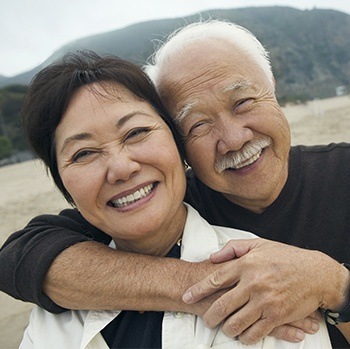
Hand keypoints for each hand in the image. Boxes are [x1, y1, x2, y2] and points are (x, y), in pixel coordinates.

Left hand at [182, 238, 344, 343]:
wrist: (316, 273)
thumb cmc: (285, 257)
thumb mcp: (258, 244)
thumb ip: (233, 248)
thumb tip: (212, 256)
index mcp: (246, 264)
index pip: (215, 280)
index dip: (198, 290)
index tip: (186, 297)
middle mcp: (253, 283)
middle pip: (222, 305)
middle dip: (210, 316)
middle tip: (207, 320)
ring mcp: (265, 301)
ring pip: (236, 323)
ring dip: (226, 329)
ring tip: (224, 328)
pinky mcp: (277, 316)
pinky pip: (255, 333)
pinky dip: (245, 337)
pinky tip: (243, 335)